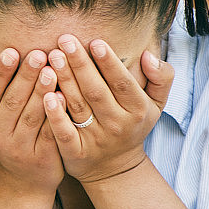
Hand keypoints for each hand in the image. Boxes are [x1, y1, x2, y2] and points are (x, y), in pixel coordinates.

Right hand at [0, 46, 65, 195]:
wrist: (21, 182)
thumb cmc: (6, 135)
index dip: (0, 72)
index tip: (11, 51)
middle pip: (12, 101)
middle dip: (25, 77)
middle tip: (38, 54)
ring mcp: (20, 147)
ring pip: (32, 115)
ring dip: (42, 91)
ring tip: (52, 70)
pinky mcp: (42, 157)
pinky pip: (49, 132)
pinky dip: (56, 114)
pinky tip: (63, 96)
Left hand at [42, 35, 173, 183]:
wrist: (116, 169)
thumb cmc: (133, 124)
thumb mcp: (157, 103)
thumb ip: (161, 77)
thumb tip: (147, 55)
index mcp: (137, 110)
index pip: (122, 83)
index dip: (109, 62)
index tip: (95, 42)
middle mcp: (117, 125)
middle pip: (96, 91)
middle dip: (80, 64)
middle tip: (65, 40)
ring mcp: (96, 140)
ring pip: (78, 106)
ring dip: (64, 80)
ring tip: (53, 56)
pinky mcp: (76, 153)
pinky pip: (64, 133)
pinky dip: (55, 115)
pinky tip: (47, 96)